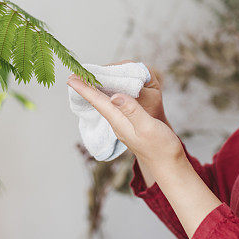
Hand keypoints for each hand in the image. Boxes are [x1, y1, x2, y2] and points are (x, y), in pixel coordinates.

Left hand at [67, 72, 182, 167]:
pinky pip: (115, 108)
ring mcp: (123, 126)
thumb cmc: (160, 147)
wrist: (168, 164)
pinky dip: (109, 98)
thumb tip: (114, 96)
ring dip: (96, 92)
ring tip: (88, 81)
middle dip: (86, 88)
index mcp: (120, 122)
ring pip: (105, 105)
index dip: (84, 89)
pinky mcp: (131, 126)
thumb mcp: (148, 127)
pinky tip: (110, 95)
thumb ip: (132, 111)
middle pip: (98, 102)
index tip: (71, 78)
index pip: (98, 102)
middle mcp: (118, 123)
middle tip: (74, 74)